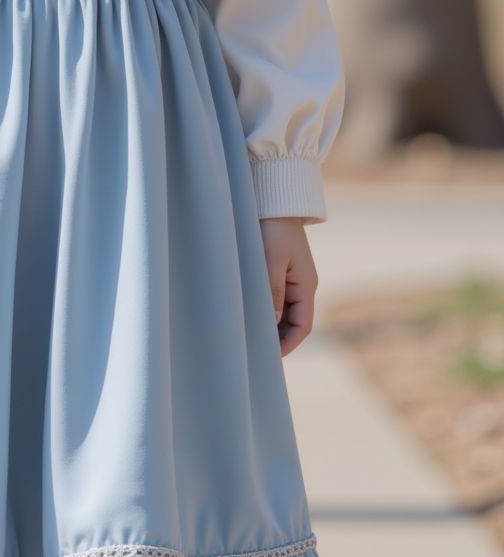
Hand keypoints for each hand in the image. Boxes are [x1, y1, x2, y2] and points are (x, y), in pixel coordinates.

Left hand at [259, 218, 317, 357]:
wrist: (276, 198)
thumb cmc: (274, 227)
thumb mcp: (271, 260)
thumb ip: (272, 291)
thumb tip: (271, 323)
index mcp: (306, 285)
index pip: (303, 325)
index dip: (288, 344)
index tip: (270, 358)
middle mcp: (302, 284)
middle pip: (294, 321)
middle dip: (279, 338)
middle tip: (256, 353)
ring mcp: (292, 276)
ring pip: (284, 310)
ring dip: (271, 325)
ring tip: (250, 337)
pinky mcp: (280, 268)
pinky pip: (276, 297)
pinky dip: (266, 309)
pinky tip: (250, 314)